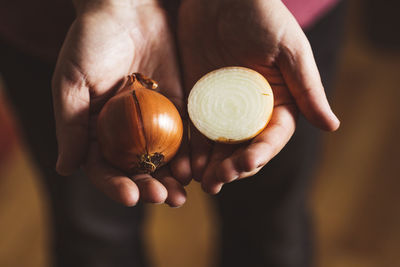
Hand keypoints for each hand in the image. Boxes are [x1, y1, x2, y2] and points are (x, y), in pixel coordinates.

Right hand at [52, 0, 189, 206]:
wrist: (127, 10)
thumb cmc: (91, 42)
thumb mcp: (72, 82)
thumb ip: (70, 125)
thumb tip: (66, 169)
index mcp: (95, 130)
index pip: (103, 167)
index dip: (115, 185)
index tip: (129, 196)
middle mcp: (124, 132)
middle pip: (135, 168)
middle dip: (148, 187)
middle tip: (163, 198)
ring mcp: (152, 122)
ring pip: (162, 158)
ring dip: (171, 179)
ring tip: (181, 194)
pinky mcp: (177, 108)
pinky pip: (184, 136)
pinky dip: (189, 154)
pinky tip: (195, 167)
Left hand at [178, 0, 339, 193]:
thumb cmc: (261, 15)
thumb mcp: (289, 49)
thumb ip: (307, 88)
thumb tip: (332, 126)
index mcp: (276, 102)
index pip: (272, 136)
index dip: (261, 153)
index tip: (246, 163)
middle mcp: (249, 111)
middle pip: (243, 148)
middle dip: (232, 167)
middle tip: (217, 181)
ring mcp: (222, 109)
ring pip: (218, 146)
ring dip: (210, 167)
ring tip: (201, 181)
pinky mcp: (198, 102)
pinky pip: (194, 130)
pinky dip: (190, 149)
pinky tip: (185, 164)